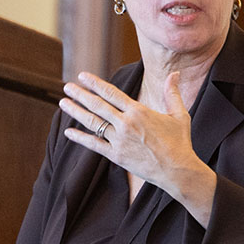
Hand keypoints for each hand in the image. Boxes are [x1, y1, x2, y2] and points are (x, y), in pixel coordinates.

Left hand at [60, 70, 217, 222]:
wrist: (178, 170)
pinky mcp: (116, 156)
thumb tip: (175, 73)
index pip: (112, 93)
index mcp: (139, 111)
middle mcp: (126, 123)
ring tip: (63, 103)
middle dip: (80, 94)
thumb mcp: (179, 115)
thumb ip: (172, 93)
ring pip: (93, 122)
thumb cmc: (180, 143)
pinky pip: (94, 145)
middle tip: (67, 86)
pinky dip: (80, 138)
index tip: (83, 76)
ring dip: (76, 111)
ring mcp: (119, 140)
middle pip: (98, 105)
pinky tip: (68, 132)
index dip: (95, 83)